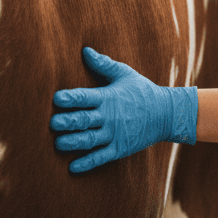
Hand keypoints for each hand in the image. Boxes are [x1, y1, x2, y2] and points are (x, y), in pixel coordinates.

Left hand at [51, 48, 197, 172]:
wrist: (166, 113)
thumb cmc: (141, 91)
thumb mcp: (125, 74)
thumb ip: (103, 64)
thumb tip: (85, 50)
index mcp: (108, 97)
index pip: (85, 97)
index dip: (71, 98)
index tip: (57, 99)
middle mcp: (109, 116)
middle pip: (84, 120)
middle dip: (67, 122)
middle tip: (52, 124)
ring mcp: (114, 134)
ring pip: (89, 140)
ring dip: (73, 143)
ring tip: (58, 144)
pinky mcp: (120, 149)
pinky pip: (101, 157)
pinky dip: (87, 163)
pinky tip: (72, 167)